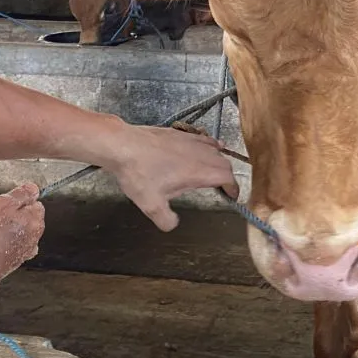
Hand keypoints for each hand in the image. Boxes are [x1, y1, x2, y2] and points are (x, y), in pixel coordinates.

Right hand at [0, 183, 46, 287]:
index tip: (3, 203)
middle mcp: (33, 240)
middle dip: (9, 216)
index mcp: (35, 223)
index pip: (35, 203)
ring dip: (1, 230)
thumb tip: (33, 189)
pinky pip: (4, 246)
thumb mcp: (1, 203)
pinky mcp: (7, 264)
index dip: (18, 200)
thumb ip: (20, 195)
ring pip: (13, 233)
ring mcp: (21, 254)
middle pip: (24, 219)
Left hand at [104, 124, 238, 231]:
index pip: (227, 177)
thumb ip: (166, 220)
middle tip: (223, 188)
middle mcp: (199, 153)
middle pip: (224, 163)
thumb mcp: (151, 205)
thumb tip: (173, 224)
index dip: (233, 187)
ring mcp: (190, 140)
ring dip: (220, 160)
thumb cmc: (139, 174)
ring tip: (219, 169)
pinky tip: (207, 146)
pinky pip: (202, 138)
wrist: (123, 145)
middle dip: (228, 176)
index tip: (232, 196)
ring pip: (214, 148)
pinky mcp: (179, 133)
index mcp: (198, 172)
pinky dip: (210, 144)